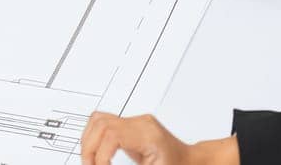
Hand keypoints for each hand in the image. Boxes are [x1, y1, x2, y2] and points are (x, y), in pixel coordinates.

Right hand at [80, 113, 203, 164]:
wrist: (192, 161)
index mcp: (148, 134)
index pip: (111, 134)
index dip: (100, 156)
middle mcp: (141, 122)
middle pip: (101, 124)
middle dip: (89, 149)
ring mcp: (136, 121)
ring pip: (98, 119)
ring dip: (89, 141)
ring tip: (90, 161)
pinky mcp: (131, 125)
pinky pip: (104, 122)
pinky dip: (94, 136)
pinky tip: (96, 152)